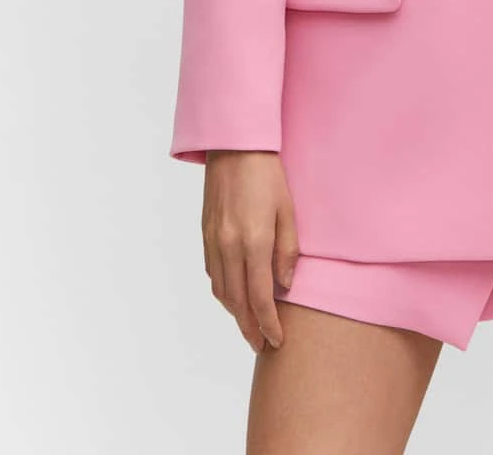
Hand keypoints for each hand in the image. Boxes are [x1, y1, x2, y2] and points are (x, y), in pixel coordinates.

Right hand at [202, 151, 299, 354]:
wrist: (235, 146)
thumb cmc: (268, 174)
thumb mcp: (288, 210)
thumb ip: (287, 250)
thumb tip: (284, 285)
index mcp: (253, 242)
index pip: (259, 298)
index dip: (268, 324)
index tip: (276, 341)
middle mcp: (228, 247)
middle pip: (237, 302)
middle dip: (249, 327)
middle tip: (261, 345)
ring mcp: (213, 241)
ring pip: (221, 290)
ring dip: (234, 313)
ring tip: (249, 325)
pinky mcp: (205, 233)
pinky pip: (212, 272)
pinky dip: (223, 290)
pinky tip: (233, 295)